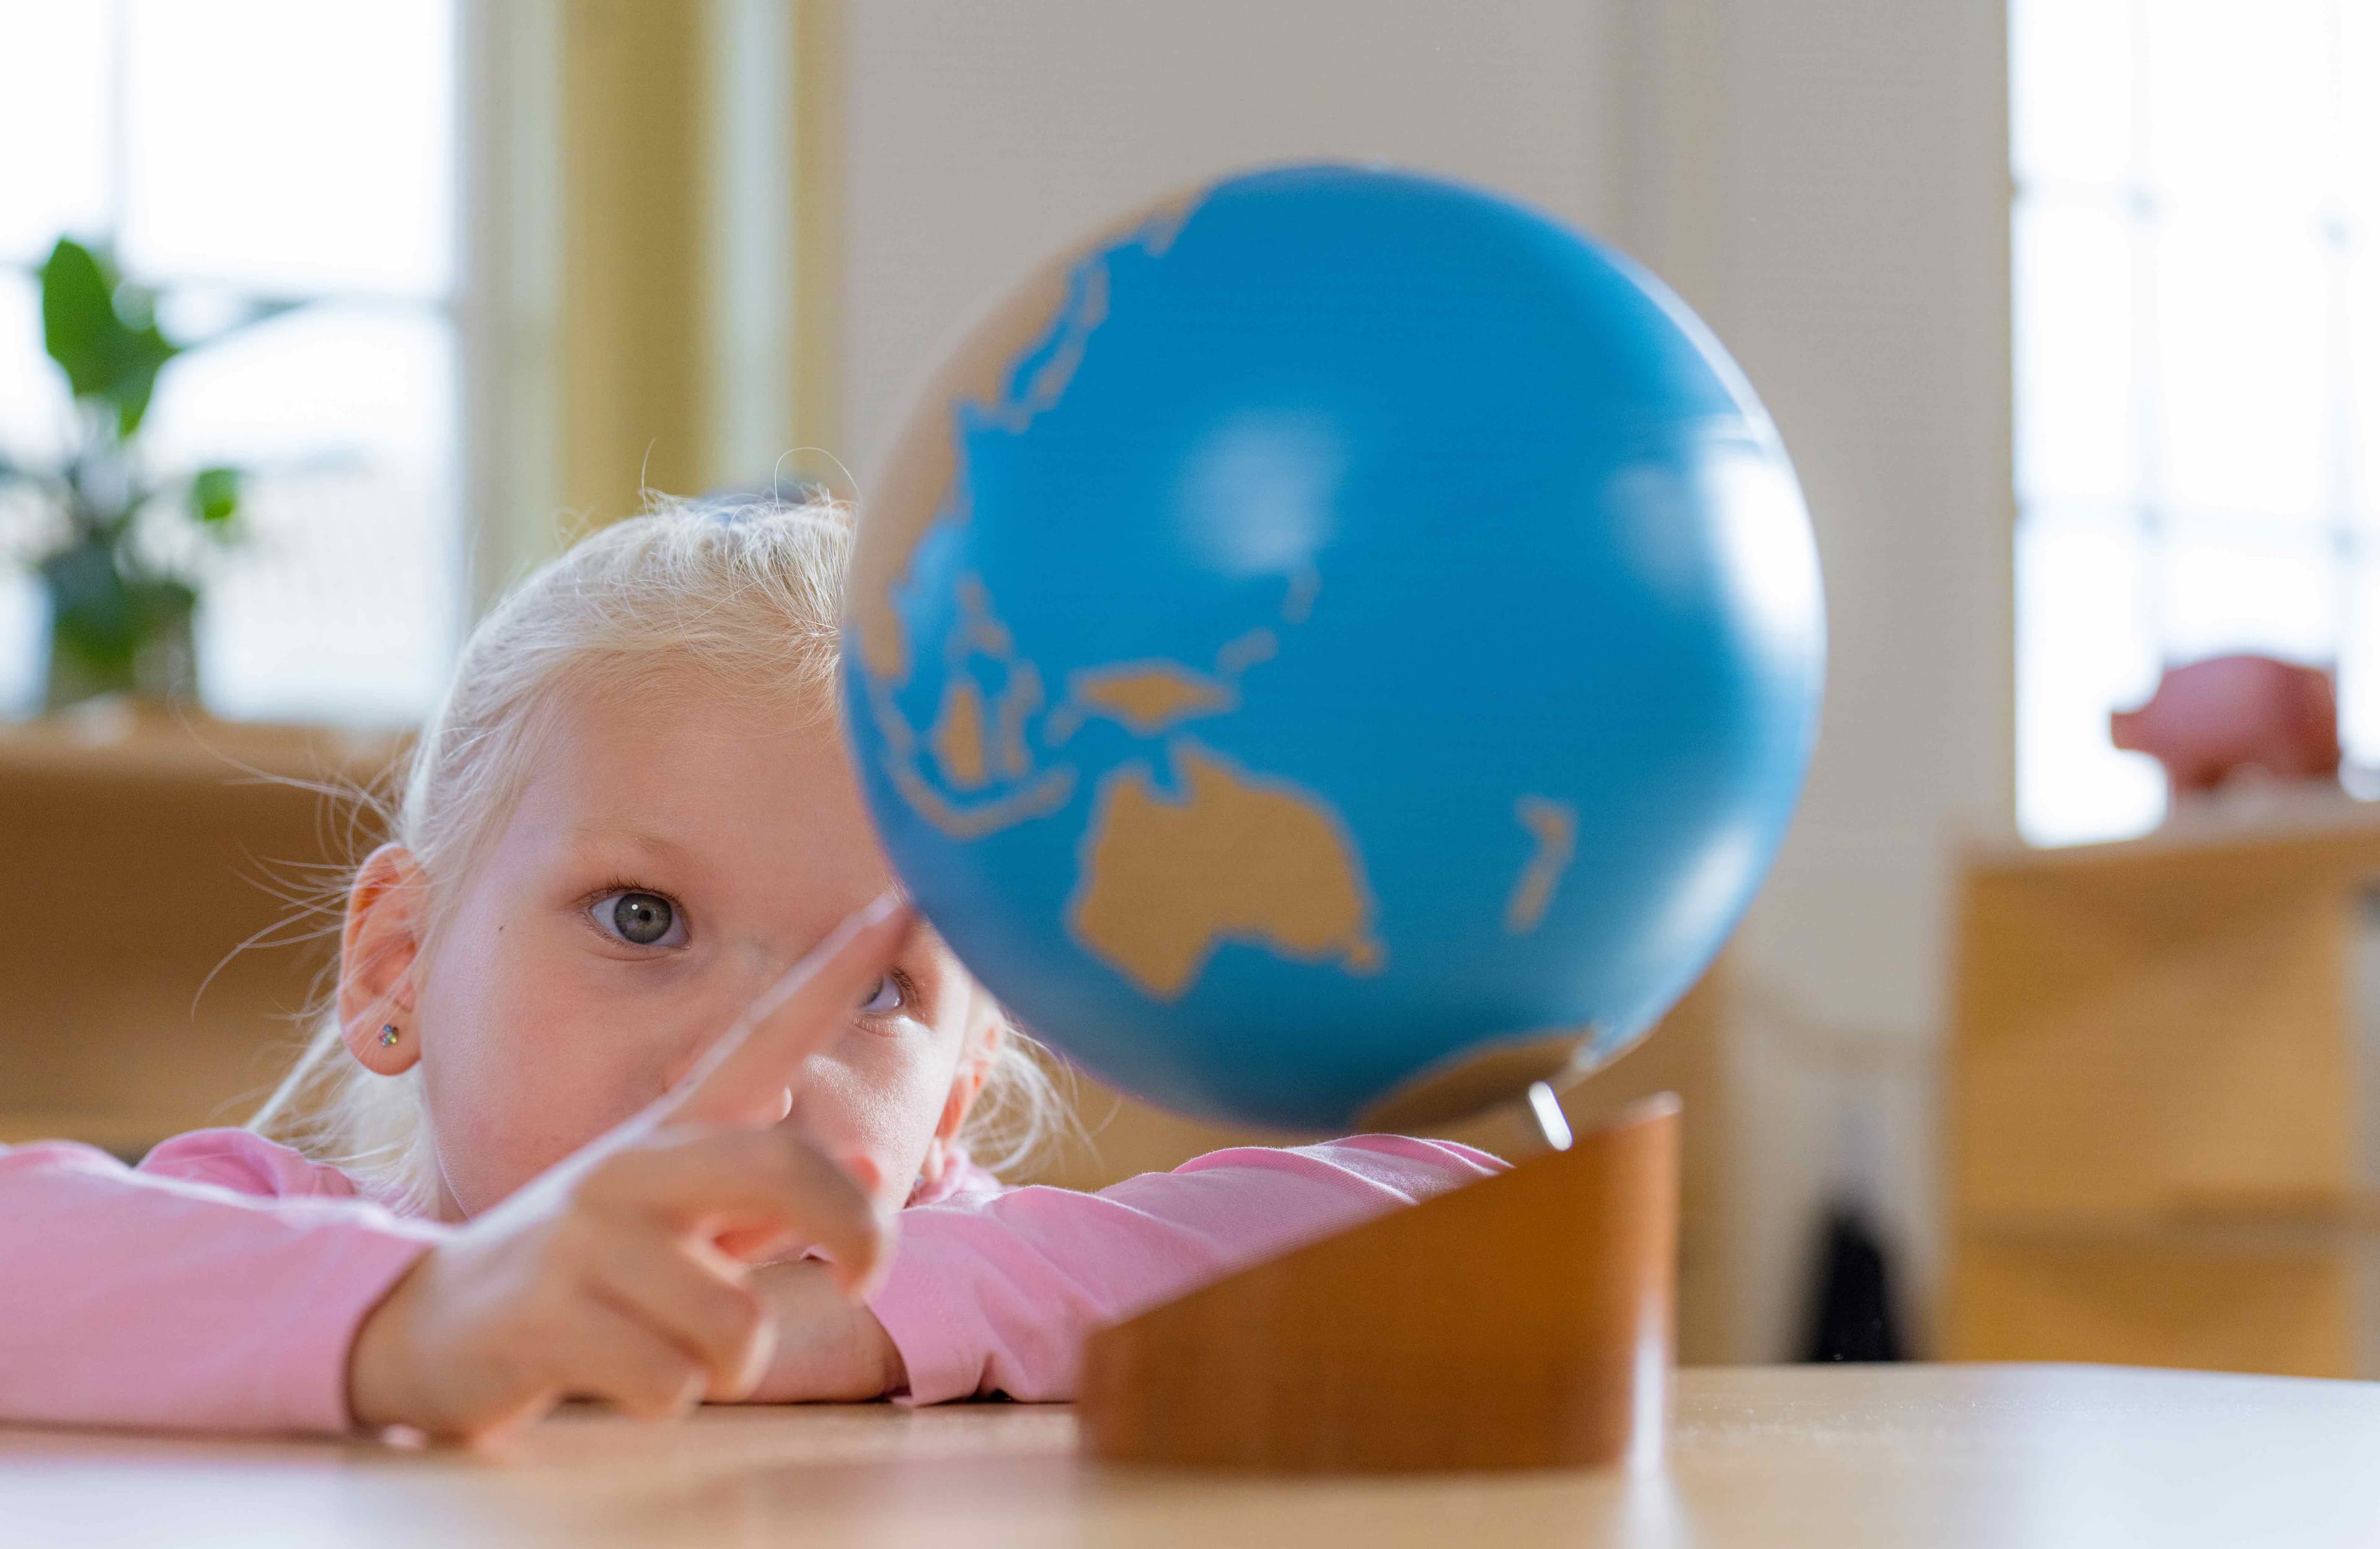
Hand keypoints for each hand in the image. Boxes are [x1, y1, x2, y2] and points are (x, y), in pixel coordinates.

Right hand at [346, 896, 913, 1441]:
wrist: (416, 1327)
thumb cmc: (589, 1278)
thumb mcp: (685, 1224)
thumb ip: (772, 1197)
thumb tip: (872, 1168)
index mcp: (672, 1131)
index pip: (766, 1033)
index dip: (838, 967)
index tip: (911, 896)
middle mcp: (631, 1164)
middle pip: (786, 1168)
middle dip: (854, 1234)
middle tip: (860, 1279)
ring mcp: (582, 1235)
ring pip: (735, 1320)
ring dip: (726, 1360)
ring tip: (670, 1345)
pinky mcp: (545, 1315)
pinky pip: (670, 1381)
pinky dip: (662, 1397)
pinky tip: (611, 1374)